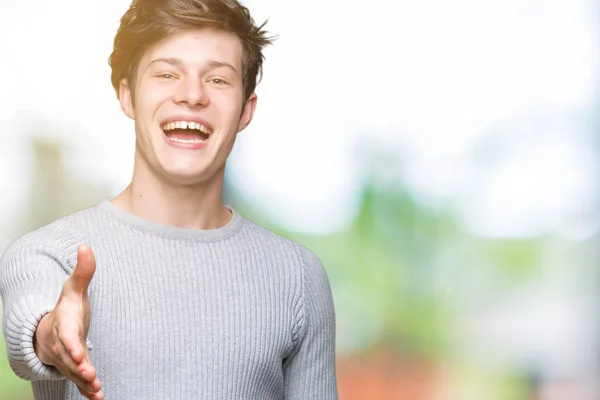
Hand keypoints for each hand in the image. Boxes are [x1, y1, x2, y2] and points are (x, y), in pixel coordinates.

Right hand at [34, 244, 103, 399]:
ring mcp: (67, 360)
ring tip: (97, 391)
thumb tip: (86, 246)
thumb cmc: (66, 308)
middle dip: (78, 367)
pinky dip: (87, 391)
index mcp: (63, 325)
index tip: (77, 352)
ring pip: (74, 373)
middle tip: (90, 376)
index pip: (66, 335)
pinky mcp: (75, 369)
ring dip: (85, 383)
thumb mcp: (74, 289)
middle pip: (69, 358)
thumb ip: (84, 271)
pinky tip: (99, 398)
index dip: (70, 344)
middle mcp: (62, 345)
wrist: (50, 329)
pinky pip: (79, 382)